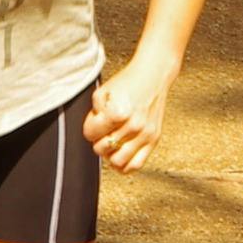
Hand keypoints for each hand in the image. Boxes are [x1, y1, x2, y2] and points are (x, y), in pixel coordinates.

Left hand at [83, 57, 172, 172]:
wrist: (152, 76)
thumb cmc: (127, 82)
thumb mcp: (102, 92)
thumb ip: (93, 114)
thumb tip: (94, 133)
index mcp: (117, 113)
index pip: (90, 134)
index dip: (89, 128)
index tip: (94, 123)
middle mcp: (133, 126)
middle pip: (102, 148)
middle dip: (98, 141)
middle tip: (102, 133)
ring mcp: (145, 134)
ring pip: (118, 161)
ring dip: (109, 155)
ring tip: (111, 144)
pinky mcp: (154, 139)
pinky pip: (137, 164)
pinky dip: (125, 166)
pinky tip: (120, 156)